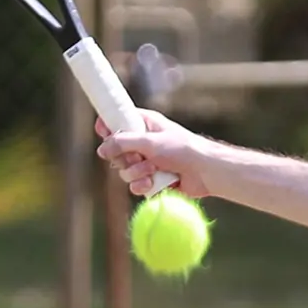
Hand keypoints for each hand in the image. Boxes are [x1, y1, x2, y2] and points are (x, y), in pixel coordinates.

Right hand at [96, 109, 213, 198]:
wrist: (205, 171)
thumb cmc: (182, 149)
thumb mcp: (150, 141)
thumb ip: (123, 143)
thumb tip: (102, 149)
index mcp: (144, 124)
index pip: (117, 121)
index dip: (107, 127)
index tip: (102, 132)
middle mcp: (143, 142)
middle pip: (116, 151)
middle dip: (124, 158)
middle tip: (138, 158)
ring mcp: (147, 162)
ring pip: (124, 171)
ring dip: (135, 173)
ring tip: (152, 171)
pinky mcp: (152, 180)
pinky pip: (135, 185)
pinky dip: (141, 186)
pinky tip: (152, 184)